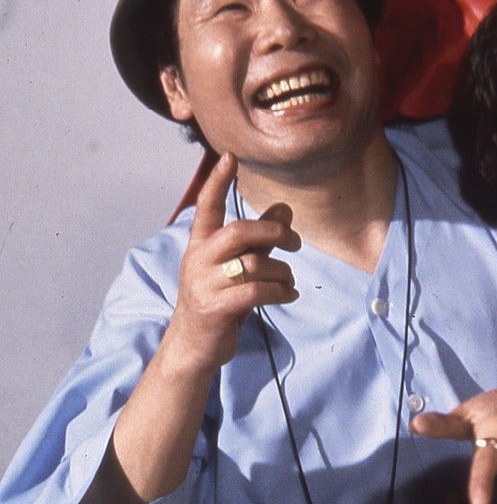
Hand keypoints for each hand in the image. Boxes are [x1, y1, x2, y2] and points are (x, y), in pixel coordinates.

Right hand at [162, 153, 301, 374]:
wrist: (194, 346)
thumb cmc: (221, 299)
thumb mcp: (239, 266)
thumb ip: (259, 239)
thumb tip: (285, 208)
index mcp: (200, 245)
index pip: (207, 206)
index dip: (218, 182)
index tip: (230, 156)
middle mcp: (198, 260)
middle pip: (239, 230)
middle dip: (274, 232)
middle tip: (295, 243)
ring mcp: (204, 284)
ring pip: (255, 264)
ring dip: (283, 273)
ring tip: (289, 283)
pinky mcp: (215, 308)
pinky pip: (257, 291)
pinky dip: (281, 292)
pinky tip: (289, 296)